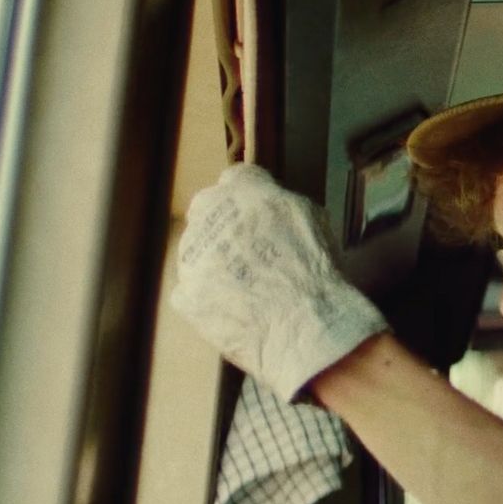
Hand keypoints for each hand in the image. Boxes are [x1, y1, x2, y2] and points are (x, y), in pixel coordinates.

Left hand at [171, 163, 387, 402]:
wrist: (303, 324)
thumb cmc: (316, 270)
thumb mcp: (313, 217)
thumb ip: (282, 201)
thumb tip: (271, 202)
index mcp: (243, 189)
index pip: (236, 179)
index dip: (249, 197)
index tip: (258, 214)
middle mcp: (209, 214)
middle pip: (207, 208)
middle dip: (223, 223)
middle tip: (250, 250)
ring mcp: (191, 256)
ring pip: (196, 250)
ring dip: (215, 260)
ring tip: (248, 285)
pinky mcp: (185, 293)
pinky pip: (191, 290)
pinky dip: (208, 297)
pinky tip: (235, 307)